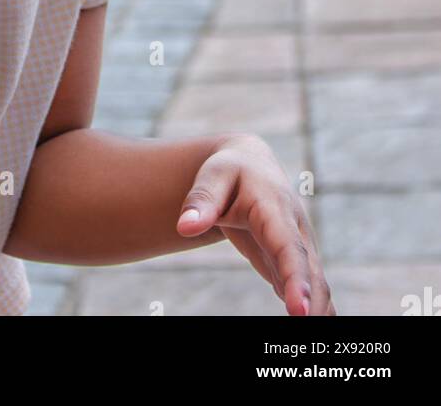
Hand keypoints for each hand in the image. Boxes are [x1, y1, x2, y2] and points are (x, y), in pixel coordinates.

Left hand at [176, 132, 335, 315]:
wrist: (250, 164)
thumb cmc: (230, 171)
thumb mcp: (213, 175)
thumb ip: (201, 200)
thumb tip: (185, 227)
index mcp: (275, 209)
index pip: (288, 247)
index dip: (295, 278)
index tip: (298, 310)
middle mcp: (295, 230)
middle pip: (309, 270)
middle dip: (312, 301)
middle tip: (307, 328)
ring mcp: (299, 246)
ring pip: (315, 281)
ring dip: (319, 308)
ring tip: (314, 339)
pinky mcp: (293, 261)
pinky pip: (308, 286)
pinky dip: (314, 308)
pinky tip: (314, 328)